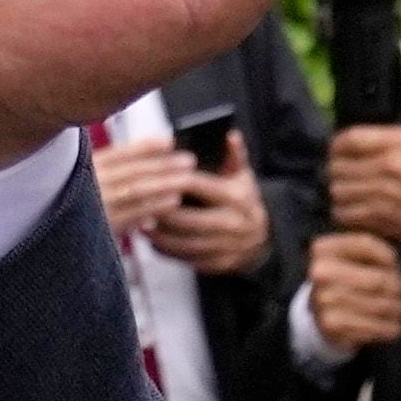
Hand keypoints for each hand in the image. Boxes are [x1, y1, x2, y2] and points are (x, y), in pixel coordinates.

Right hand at [89, 133, 192, 238]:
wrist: (57, 247)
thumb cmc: (79, 209)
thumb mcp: (89, 182)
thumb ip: (117, 168)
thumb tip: (159, 146)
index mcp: (86, 169)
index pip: (119, 154)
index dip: (145, 147)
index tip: (169, 141)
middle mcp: (89, 183)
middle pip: (132, 170)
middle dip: (162, 164)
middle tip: (189, 161)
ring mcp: (94, 205)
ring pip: (136, 190)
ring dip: (164, 183)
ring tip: (187, 179)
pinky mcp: (102, 227)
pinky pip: (133, 214)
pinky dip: (155, 206)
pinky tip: (174, 202)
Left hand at [150, 134, 271, 272]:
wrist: (262, 239)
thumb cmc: (243, 201)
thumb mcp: (243, 176)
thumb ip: (234, 155)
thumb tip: (231, 135)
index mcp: (235, 197)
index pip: (195, 185)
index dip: (169, 181)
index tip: (148, 179)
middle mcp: (233, 223)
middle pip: (186, 220)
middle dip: (160, 214)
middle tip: (138, 207)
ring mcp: (227, 247)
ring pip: (184, 243)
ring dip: (159, 236)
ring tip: (140, 225)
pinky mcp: (219, 264)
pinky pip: (187, 259)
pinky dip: (167, 251)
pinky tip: (153, 242)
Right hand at [307, 230, 400, 352]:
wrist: (323, 316)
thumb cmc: (346, 280)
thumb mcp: (356, 255)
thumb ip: (372, 248)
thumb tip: (390, 261)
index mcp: (323, 249)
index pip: (366, 245)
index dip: (389, 257)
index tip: (393, 265)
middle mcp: (319, 273)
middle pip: (380, 279)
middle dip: (397, 286)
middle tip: (399, 291)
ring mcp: (324, 300)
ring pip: (383, 305)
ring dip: (397, 308)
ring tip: (397, 308)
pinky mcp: (332, 326)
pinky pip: (377, 327)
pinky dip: (391, 327)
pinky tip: (390, 325)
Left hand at [327, 123, 400, 248]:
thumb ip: (381, 139)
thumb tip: (346, 143)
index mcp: (397, 142)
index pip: (348, 139)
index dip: (337, 146)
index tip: (339, 152)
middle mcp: (387, 164)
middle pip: (336, 166)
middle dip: (340, 172)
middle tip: (351, 177)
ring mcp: (381, 192)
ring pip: (337, 190)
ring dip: (343, 193)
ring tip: (356, 195)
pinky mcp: (379, 216)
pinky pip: (343, 213)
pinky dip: (347, 213)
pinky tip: (359, 210)